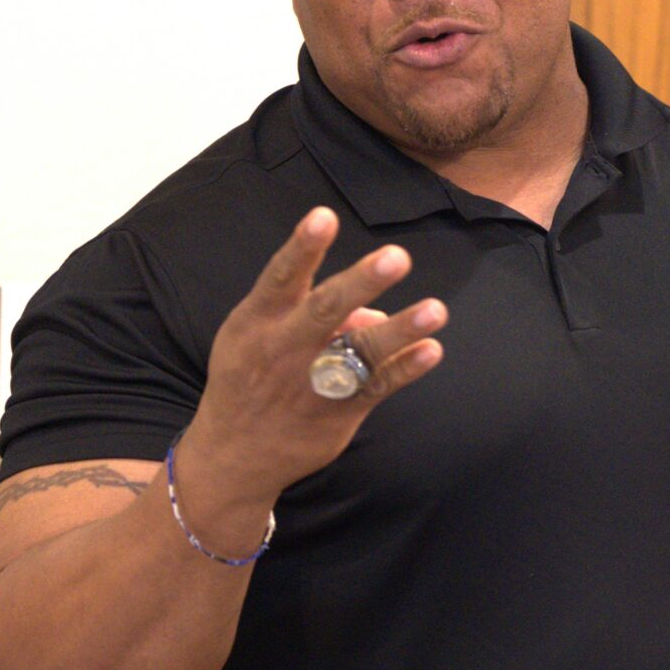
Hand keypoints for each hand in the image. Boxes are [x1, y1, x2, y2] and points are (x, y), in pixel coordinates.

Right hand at [182, 207, 447, 509]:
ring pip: (359, 352)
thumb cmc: (249, 376)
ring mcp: (312, 381)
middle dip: (362, 282)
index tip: (324, 216)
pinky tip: (431, 350)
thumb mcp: (254, 334)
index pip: (281, 276)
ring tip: (435, 311)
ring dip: (400, 330)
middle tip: (396, 257)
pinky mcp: (337, 412)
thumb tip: (372, 307)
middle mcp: (285, 348)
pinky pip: (377, 387)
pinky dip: (406, 369)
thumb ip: (304, 308)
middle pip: (326, 310)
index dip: (302, 246)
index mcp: (258, 321)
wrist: (234, 453)